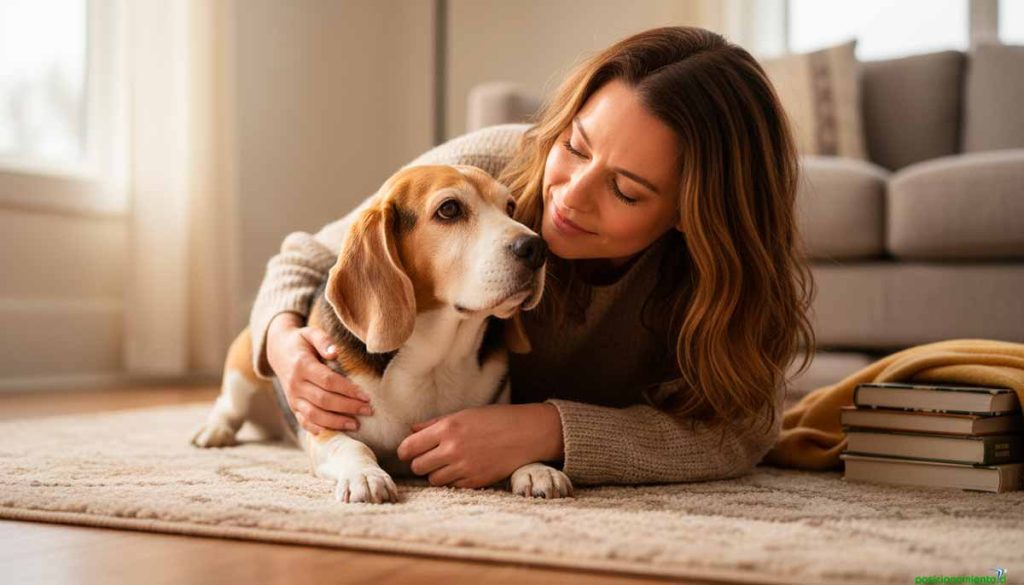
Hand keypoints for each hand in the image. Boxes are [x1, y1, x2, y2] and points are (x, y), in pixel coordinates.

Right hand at [266, 312, 372, 434]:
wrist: (278, 351)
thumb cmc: (301, 342)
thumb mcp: (310, 333)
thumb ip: (323, 340)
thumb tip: (335, 352)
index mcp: (302, 365)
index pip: (328, 381)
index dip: (348, 390)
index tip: (366, 396)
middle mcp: (296, 384)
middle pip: (324, 400)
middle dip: (348, 407)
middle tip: (368, 411)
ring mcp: (293, 398)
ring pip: (314, 415)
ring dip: (336, 422)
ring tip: (356, 424)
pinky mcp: (293, 406)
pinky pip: (304, 421)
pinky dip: (318, 429)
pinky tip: (335, 432)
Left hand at [396, 403, 563, 488]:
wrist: (527, 433)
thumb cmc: (496, 419)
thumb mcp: (464, 414)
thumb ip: (435, 424)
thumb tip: (412, 431)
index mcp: (447, 428)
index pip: (409, 447)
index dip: (405, 451)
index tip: (408, 452)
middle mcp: (453, 449)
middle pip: (418, 466)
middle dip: (420, 462)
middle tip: (430, 457)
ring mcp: (464, 467)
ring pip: (433, 479)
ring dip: (436, 473)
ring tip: (449, 463)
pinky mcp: (475, 481)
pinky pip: (452, 486)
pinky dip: (453, 480)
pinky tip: (464, 469)